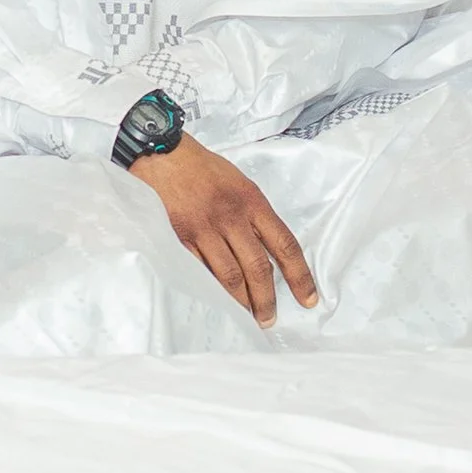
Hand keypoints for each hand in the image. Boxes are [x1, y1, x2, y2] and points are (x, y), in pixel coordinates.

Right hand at [128, 136, 317, 326]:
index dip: (300, 276)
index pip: (284, 245)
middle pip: (258, 267)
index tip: (309, 299)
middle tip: (270, 319)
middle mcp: (232, 217)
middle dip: (267, 299)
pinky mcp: (181, 237)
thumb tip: (267, 250)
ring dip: (241, 301)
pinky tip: (217, 300)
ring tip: (247, 316)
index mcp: (252, 201)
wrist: (163, 154)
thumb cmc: (203, 167)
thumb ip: (254, 214)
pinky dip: (211, 289)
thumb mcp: (239, 182)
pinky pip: (200, 270)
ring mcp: (205, 228)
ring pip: (230, 275)